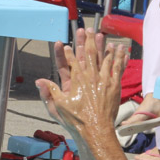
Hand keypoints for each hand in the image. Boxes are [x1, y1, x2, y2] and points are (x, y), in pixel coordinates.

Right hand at [36, 29, 127, 144]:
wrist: (96, 129)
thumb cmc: (77, 120)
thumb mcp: (58, 107)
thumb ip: (49, 92)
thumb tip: (39, 81)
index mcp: (76, 80)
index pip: (70, 61)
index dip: (66, 51)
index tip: (64, 44)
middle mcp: (90, 76)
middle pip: (89, 53)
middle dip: (87, 40)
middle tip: (87, 29)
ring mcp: (103, 79)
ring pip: (104, 57)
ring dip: (103, 44)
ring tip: (101, 34)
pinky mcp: (114, 85)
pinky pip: (118, 67)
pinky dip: (119, 56)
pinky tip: (120, 48)